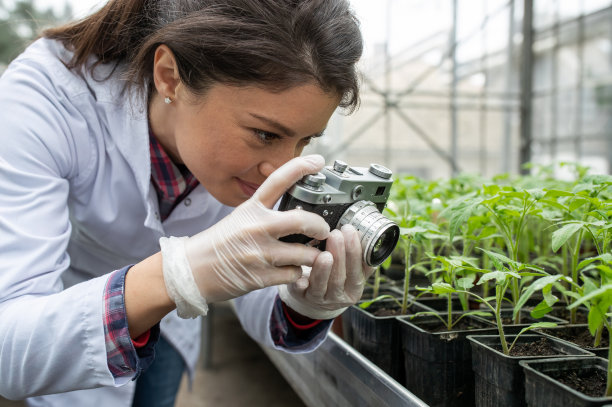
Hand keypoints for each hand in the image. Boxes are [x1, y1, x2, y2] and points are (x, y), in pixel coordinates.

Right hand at [160, 155, 330, 317]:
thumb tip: (297, 212)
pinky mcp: (260, 277)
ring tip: (309, 256)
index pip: (277, 181)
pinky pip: (294, 274)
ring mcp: (259, 253)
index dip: (301, 167)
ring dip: (312, 256)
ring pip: (304, 253)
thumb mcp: (239, 218)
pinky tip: (292, 271)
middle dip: (321, 226)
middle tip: (325, 230)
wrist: (192, 271)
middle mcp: (256, 228)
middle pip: (302, 220)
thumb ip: (264, 213)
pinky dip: (298, 274)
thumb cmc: (217, 245)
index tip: (318, 162)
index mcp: (251, 209)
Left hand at [278, 224, 375, 319]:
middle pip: (339, 278)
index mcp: (354, 290)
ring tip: (324, 253)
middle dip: (339, 255)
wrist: (314, 299)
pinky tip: (301, 272)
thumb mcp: (351, 273)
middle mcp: (338, 298)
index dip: (354, 252)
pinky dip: (302, 282)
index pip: (357, 272)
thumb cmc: (335, 278)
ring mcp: (319, 299)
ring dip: (323, 268)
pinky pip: (301, 290)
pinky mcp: (302, 297)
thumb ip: (361, 259)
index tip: (351, 231)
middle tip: (336, 235)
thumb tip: (368, 237)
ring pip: (321, 284)